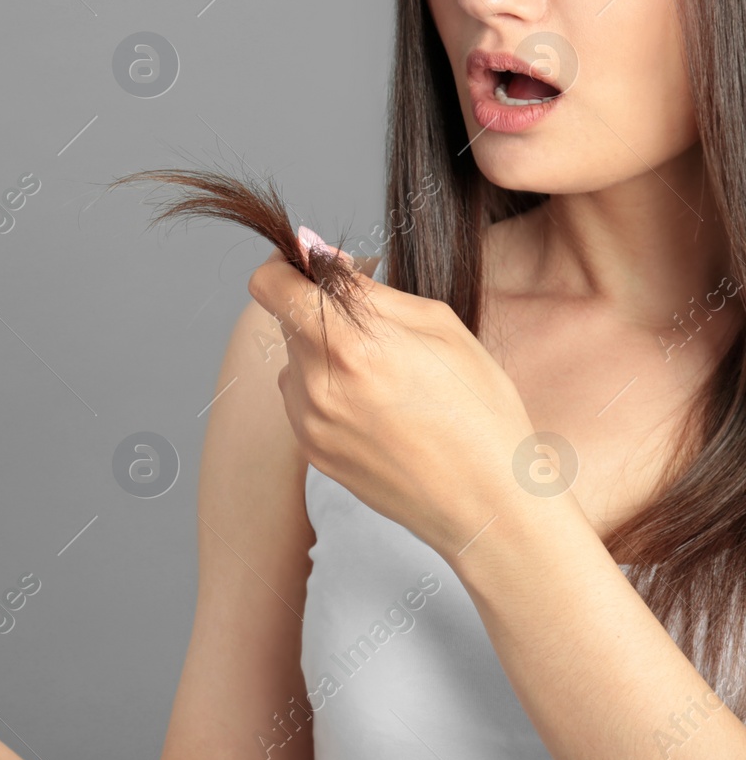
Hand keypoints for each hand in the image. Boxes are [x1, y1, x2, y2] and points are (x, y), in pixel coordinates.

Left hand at [246, 237, 537, 558]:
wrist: (488, 503)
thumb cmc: (480, 409)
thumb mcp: (438, 326)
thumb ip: (367, 290)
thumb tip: (315, 256)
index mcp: (349, 343)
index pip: (270, 284)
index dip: (286, 266)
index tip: (310, 268)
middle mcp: (316, 383)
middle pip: (286, 320)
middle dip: (319, 312)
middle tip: (374, 330)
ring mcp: (308, 422)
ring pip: (294, 362)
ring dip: (323, 356)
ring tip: (384, 381)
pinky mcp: (311, 452)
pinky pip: (302, 401)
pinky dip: (328, 393)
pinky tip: (377, 412)